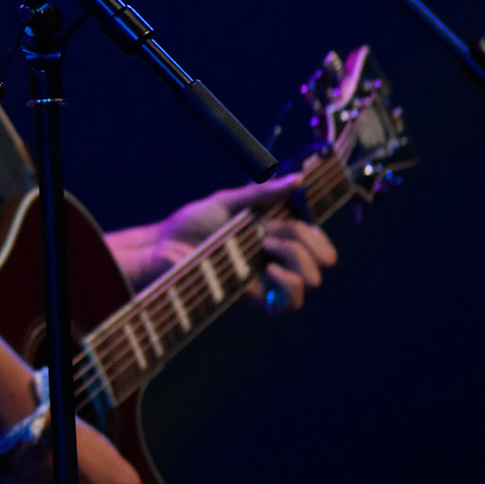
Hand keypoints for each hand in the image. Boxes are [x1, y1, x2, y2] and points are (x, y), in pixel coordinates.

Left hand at [146, 174, 337, 312]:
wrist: (163, 246)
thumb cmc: (191, 223)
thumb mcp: (228, 202)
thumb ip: (263, 194)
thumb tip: (299, 180)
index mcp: (274, 236)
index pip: (316, 240)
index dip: (316, 232)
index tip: (296, 218)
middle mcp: (276, 259)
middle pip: (322, 259)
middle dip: (305, 240)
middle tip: (271, 233)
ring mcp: (267, 280)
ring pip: (312, 281)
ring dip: (297, 258)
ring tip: (265, 247)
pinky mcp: (255, 298)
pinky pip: (290, 303)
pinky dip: (289, 284)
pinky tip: (269, 270)